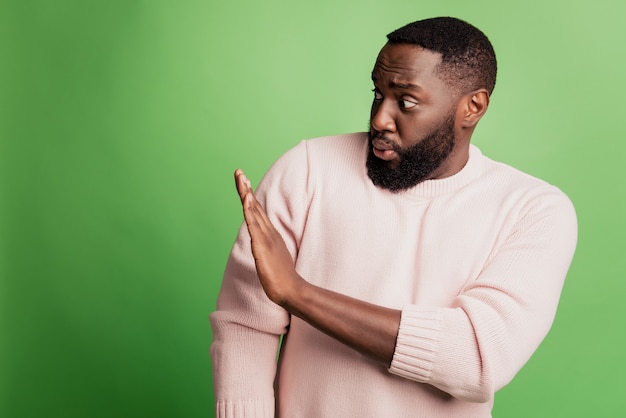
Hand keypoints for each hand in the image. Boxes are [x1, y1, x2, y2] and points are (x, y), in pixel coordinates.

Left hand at [234, 169, 303, 305]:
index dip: (250, 196)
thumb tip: (261, 242)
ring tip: (242, 180)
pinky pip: (254, 227)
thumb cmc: (282, 276)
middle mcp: (268, 233)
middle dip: (246, 189)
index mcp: (269, 235)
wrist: (291, 290)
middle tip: (239, 172)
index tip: (244, 181)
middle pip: (254, 207)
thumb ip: (267, 247)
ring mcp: (266, 239)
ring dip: (247, 196)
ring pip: (254, 213)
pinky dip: (250, 213)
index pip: (257, 211)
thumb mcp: (271, 257)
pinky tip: (246, 202)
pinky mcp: (262, 247)